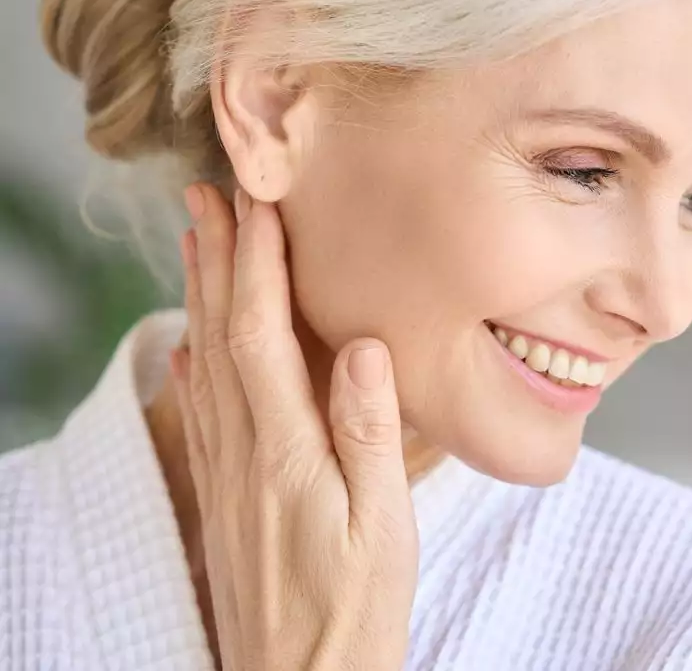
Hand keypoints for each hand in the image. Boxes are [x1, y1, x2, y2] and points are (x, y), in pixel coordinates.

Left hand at [171, 184, 416, 670]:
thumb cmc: (356, 612)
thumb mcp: (384, 527)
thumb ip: (369, 433)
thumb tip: (359, 346)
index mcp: (286, 454)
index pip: (263, 338)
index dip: (258, 266)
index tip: (260, 206)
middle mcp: (245, 456)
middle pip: (220, 339)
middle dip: (215, 262)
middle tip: (206, 197)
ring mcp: (229, 478)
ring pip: (206, 368)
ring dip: (201, 300)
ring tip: (199, 247)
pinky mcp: (227, 500)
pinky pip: (204, 415)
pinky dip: (195, 366)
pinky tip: (190, 351)